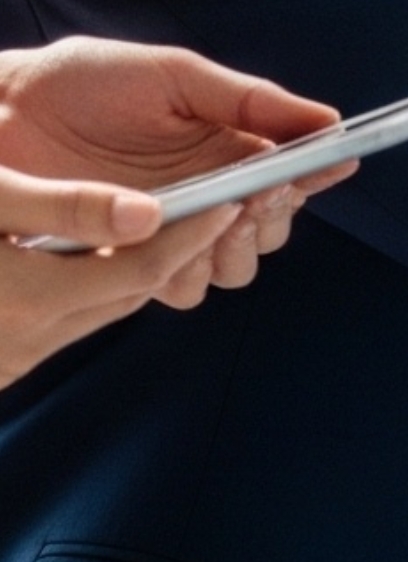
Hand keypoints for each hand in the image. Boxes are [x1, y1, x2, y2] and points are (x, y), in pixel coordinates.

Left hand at [0, 38, 353, 386]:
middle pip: (267, 235)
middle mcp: (207, 196)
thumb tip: (332, 123)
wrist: (0, 106)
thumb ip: (252, 99)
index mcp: (231, 149)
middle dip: (266, 223)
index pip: (293, 182)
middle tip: (243, 199)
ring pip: (226, 270)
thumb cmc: (85, 81)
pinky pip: (172, 287)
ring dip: (225, 252)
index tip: (294, 175)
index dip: (305, 183)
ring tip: (199, 220)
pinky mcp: (122, 261)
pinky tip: (153, 240)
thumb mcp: (176, 76)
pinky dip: (175, 272)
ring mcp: (166, 232)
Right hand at [0, 186, 261, 388]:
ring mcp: (16, 355)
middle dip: (182, 250)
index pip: (145, 269)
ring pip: (109, 309)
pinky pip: (73, 321)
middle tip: (218, 208)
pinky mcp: (6, 360)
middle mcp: (30, 336)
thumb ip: (66, 209)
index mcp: (31, 295)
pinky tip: (105, 255)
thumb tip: (147, 214)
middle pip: (136, 292)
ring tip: (171, 227)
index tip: (230, 201)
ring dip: (142, 271)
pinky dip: (102, 288)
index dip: (193, 233)